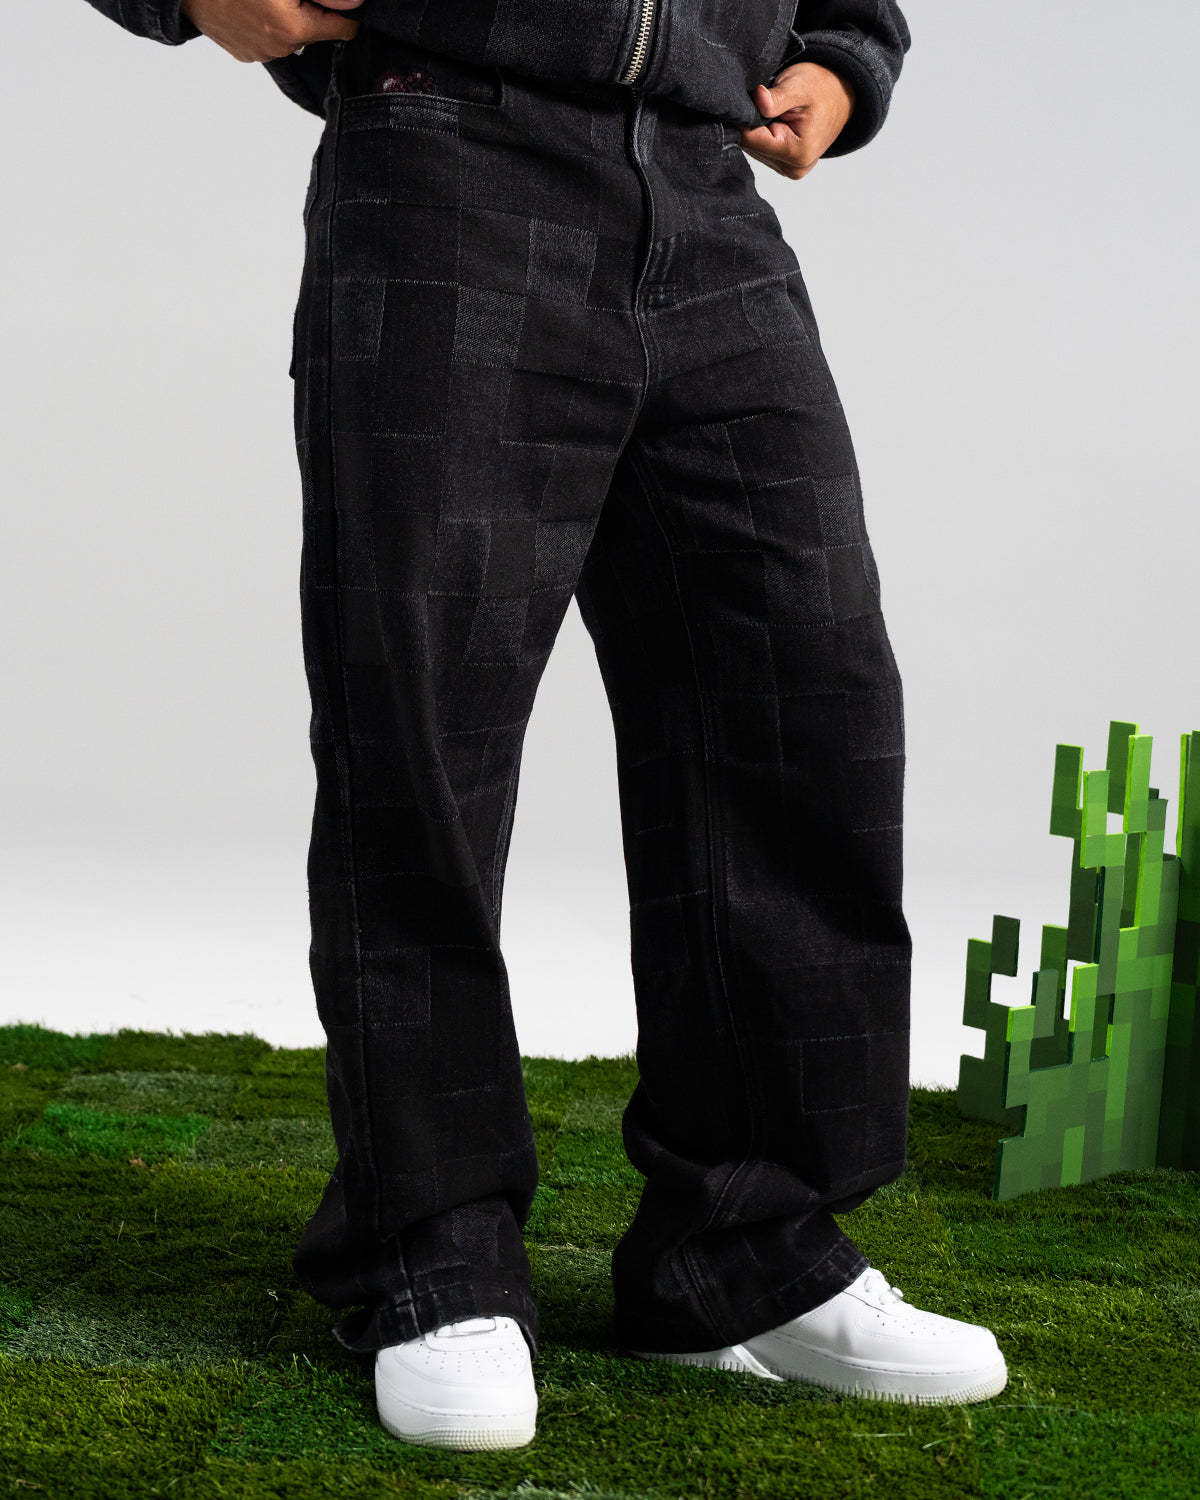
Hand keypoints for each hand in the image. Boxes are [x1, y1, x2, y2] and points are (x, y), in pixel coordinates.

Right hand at [180, 0, 363, 62]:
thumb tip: (355, 3)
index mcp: (293, 28)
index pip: (343, 28)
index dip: (342, 9)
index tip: (335, 0)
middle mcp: (280, 48)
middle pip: (316, 30)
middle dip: (310, 9)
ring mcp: (261, 54)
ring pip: (292, 34)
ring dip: (287, 15)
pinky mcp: (245, 54)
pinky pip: (269, 39)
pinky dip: (267, 23)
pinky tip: (250, 5)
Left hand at [739, 61, 855, 178]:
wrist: (840, 96)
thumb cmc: (821, 88)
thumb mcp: (799, 86)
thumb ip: (776, 97)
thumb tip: (756, 98)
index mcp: (797, 153)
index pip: (750, 140)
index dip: (746, 117)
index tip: (757, 98)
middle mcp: (792, 168)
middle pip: (751, 146)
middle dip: (755, 123)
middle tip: (772, 103)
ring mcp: (789, 170)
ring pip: (754, 149)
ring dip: (760, 128)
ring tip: (779, 112)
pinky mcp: (785, 167)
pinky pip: (762, 150)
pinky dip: (765, 134)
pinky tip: (779, 122)